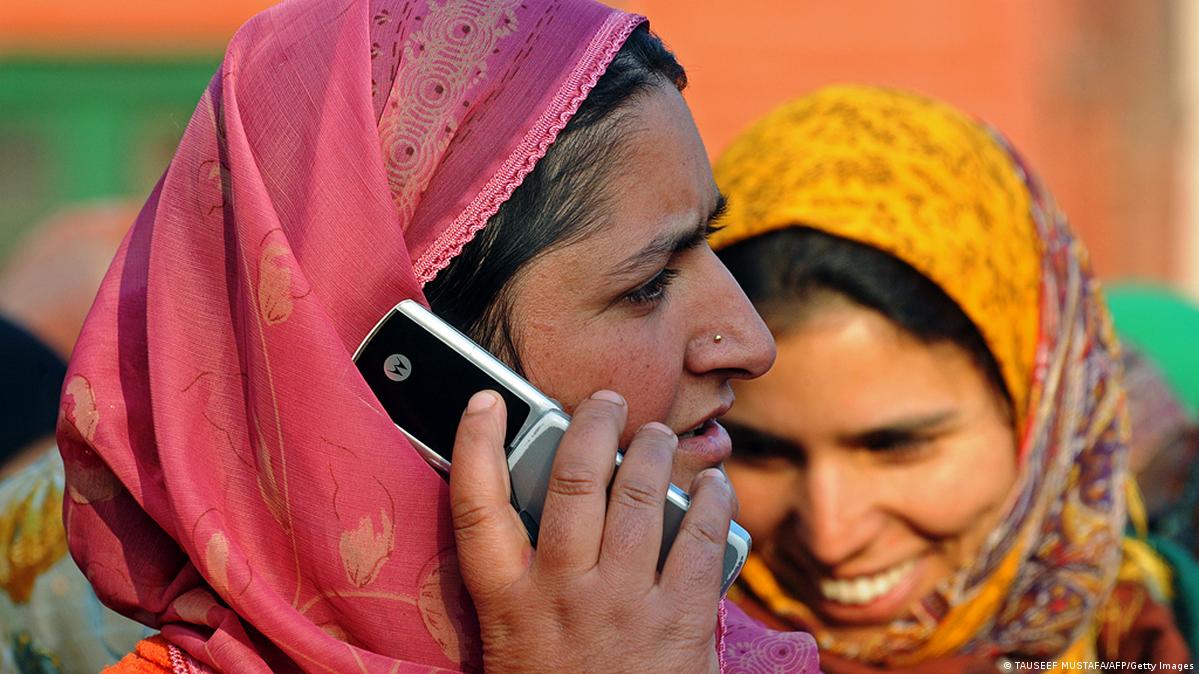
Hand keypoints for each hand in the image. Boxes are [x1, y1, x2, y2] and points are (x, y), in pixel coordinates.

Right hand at [449, 389, 732, 672]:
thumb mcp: (514, 647)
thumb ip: (521, 586)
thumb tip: (540, 514)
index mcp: (509, 603)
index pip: (477, 507)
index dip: (475, 443)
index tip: (486, 401)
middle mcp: (563, 591)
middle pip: (575, 480)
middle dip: (593, 425)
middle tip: (605, 402)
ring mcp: (625, 602)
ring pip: (640, 494)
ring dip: (653, 450)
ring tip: (657, 434)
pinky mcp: (681, 618)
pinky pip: (700, 535)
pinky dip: (710, 498)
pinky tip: (712, 484)